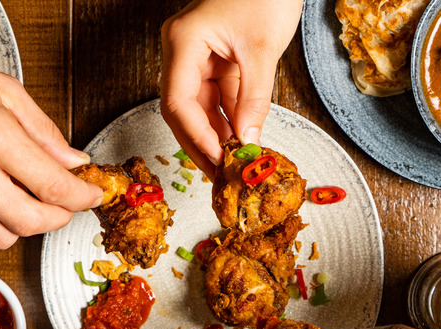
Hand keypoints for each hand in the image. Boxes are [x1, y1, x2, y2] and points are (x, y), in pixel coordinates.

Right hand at [160, 0, 302, 177]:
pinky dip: (228, 121)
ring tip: (232, 166)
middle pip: (182, 110)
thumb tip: (247, 140)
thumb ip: (254, 97)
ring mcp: (197, 57)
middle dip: (201, 143)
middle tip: (220, 174)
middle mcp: (182, 51)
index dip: (196, 135)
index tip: (218, 158)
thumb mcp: (263, 49)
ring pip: (199, 109)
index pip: (177, 101)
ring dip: (216, 136)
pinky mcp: (215, 62)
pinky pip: (217, 99)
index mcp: (183, 41)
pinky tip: (240, 142)